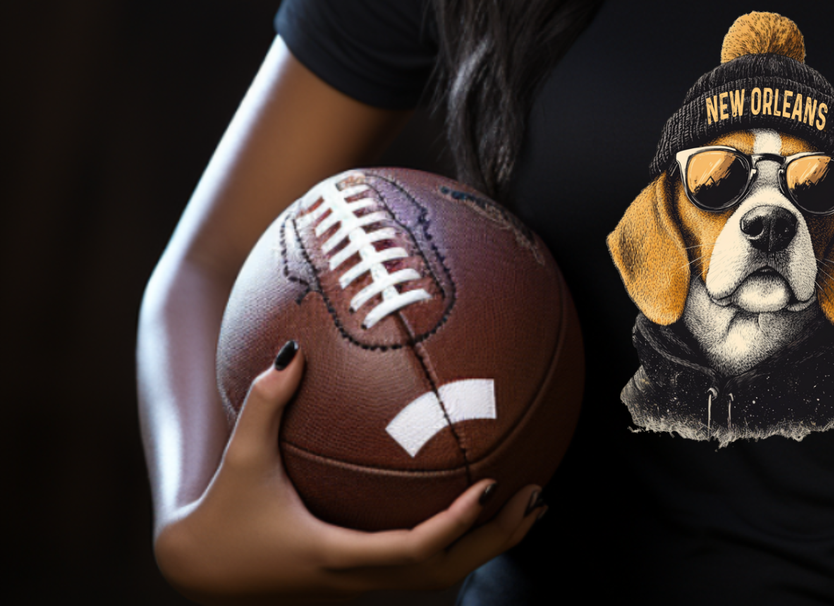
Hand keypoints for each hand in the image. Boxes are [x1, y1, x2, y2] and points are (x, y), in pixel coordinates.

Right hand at [154, 345, 546, 603]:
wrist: (198, 572)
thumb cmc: (222, 514)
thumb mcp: (239, 458)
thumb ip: (264, 403)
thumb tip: (294, 350)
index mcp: (334, 554)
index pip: (410, 551)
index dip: (454, 525)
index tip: (489, 486)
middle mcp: (355, 577)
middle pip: (442, 573)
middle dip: (495, 540)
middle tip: (536, 496)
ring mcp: (360, 582)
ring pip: (437, 576)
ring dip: (486, 544)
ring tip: (528, 503)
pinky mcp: (359, 576)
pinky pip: (421, 564)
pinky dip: (459, 539)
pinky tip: (477, 500)